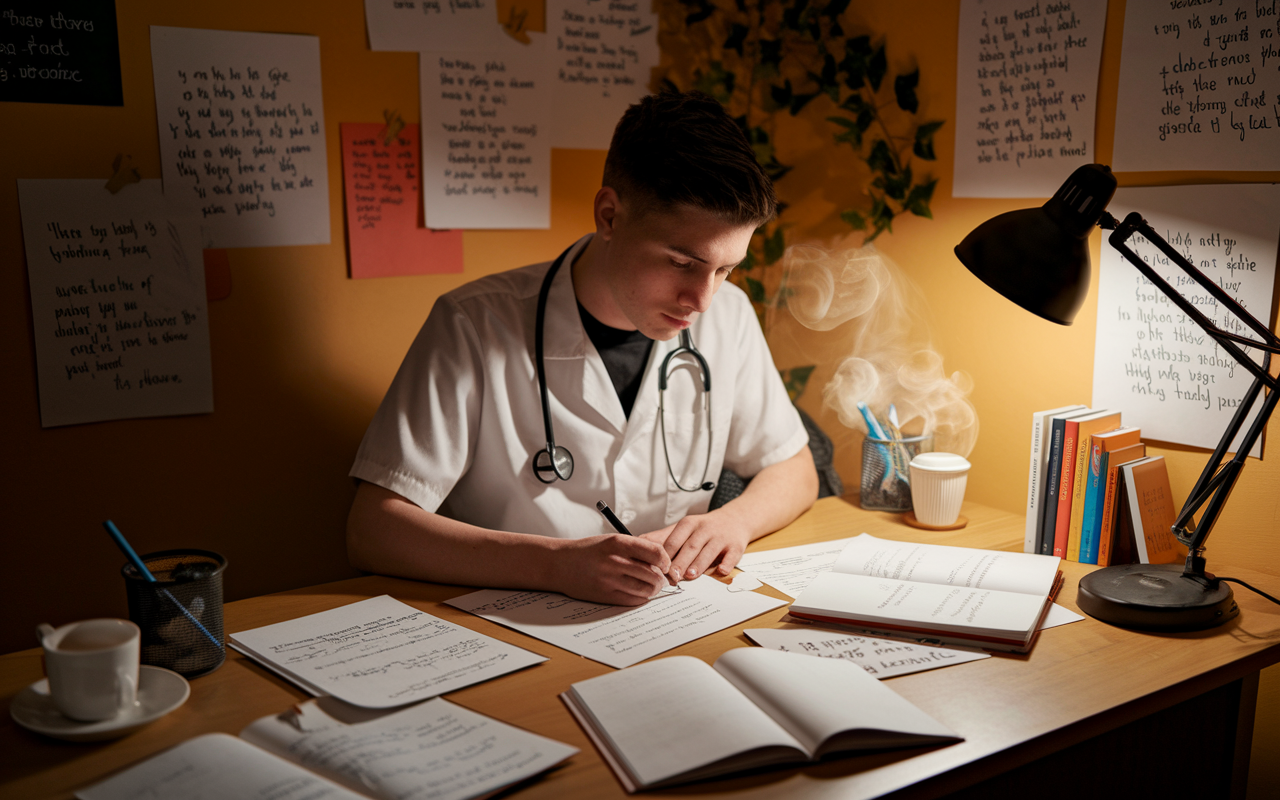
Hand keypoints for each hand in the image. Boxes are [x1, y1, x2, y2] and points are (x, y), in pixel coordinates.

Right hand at [549, 534, 671, 605]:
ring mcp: (610, 580)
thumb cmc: (589, 551)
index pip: (655, 552)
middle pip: (653, 574)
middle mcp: (615, 561)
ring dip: (653, 590)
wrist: (560, 564)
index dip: (665, 560)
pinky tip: (638, 592)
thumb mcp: (611, 540)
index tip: (664, 563)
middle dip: (661, 578)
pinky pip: (633, 600)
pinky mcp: (606, 595)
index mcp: (618, 543)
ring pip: (646, 589)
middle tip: (660, 578)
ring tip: (651, 586)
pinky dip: (641, 598)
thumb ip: (635, 548)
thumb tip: (661, 562)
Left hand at [641, 512, 751, 584]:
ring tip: (690, 576)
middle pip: (690, 546)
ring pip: (709, 551)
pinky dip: (727, 564)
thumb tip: (637, 543)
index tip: (657, 568)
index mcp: (689, 524)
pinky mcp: (736, 546)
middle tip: (671, 577)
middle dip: (680, 562)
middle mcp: (705, 529)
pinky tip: (721, 571)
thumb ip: (662, 537)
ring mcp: (721, 537)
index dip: (665, 555)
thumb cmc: (704, 528)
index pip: (674, 540)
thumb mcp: (684, 528)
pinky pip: (732, 556)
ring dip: (699, 564)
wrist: (735, 519)